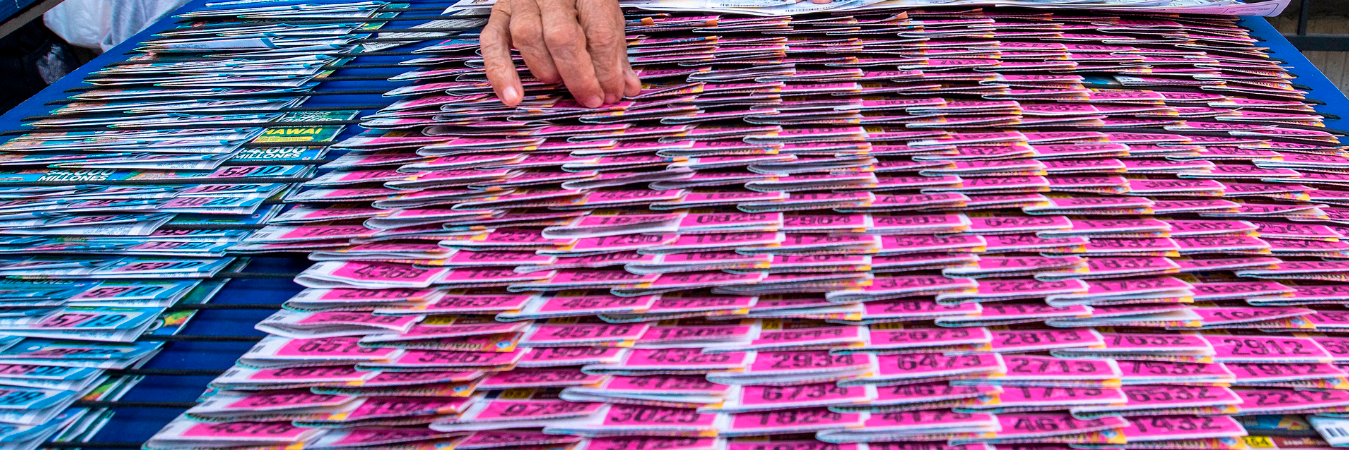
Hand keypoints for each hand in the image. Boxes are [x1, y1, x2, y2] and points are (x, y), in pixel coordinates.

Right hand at [481, 0, 641, 107]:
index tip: (612, 92)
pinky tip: (513, 96)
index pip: (599, 31)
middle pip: (562, 37)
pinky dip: (501, 72)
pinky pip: (492, 43)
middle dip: (579, 76)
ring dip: (546, 70)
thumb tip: (628, 87)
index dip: (607, 68)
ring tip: (559, 85)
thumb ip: (615, 53)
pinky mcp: (498, 13)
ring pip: (527, 37)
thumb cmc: (582, 0)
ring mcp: (521, 0)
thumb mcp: (605, 17)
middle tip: (591, 98)